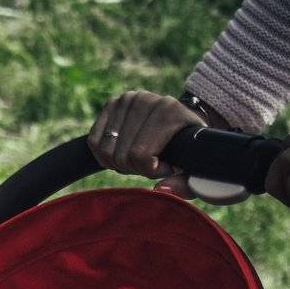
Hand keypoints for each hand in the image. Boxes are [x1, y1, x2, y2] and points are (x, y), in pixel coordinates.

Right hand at [89, 90, 205, 194]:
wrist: (183, 119)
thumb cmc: (189, 146)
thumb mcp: (195, 166)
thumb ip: (185, 184)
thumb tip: (160, 188)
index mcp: (169, 111)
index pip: (141, 155)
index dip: (151, 171)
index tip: (166, 167)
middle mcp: (145, 100)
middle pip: (122, 156)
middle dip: (134, 168)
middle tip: (151, 164)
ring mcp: (126, 100)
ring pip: (106, 151)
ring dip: (118, 163)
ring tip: (137, 158)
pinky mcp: (112, 103)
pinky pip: (94, 142)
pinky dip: (105, 155)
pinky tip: (122, 152)